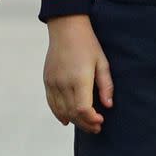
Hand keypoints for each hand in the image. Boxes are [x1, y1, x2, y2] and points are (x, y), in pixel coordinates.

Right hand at [43, 15, 113, 134]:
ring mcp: (53, 82)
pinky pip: (51, 103)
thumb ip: (105, 85)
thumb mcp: (102, 62)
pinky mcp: (47, 80)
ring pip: (61, 111)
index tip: (101, 120)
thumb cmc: (87, 44)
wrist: (66, 27)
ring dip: (73, 121)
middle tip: (96, 127)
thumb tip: (108, 105)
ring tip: (85, 124)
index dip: (92, 120)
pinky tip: (66, 120)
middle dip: (85, 124)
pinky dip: (58, 114)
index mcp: (79, 78)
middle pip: (72, 113)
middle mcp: (64, 82)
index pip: (83, 109)